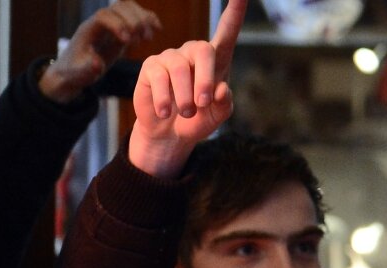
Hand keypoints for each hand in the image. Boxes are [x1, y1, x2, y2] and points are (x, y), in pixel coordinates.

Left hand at [40, 1, 161, 104]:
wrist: (74, 69)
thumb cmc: (75, 72)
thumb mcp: (79, 74)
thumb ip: (87, 69)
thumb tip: (97, 63)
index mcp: (88, 30)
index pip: (103, 16)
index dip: (118, 24)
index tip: (128, 42)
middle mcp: (100, 22)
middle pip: (118, 7)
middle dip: (134, 20)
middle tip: (144, 39)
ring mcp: (111, 24)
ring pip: (128, 7)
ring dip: (143, 18)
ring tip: (148, 37)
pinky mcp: (121, 29)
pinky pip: (135, 16)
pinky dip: (148, 18)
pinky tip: (157, 28)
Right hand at [129, 0, 247, 177]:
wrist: (170, 134)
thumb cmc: (198, 121)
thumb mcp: (217, 117)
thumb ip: (224, 104)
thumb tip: (221, 88)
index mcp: (216, 60)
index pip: (227, 31)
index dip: (235, 13)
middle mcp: (192, 53)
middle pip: (203, 49)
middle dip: (205, 78)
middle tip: (203, 103)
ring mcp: (171, 58)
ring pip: (180, 68)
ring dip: (185, 96)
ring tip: (187, 113)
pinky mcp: (152, 67)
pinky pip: (159, 78)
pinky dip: (165, 100)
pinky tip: (165, 112)